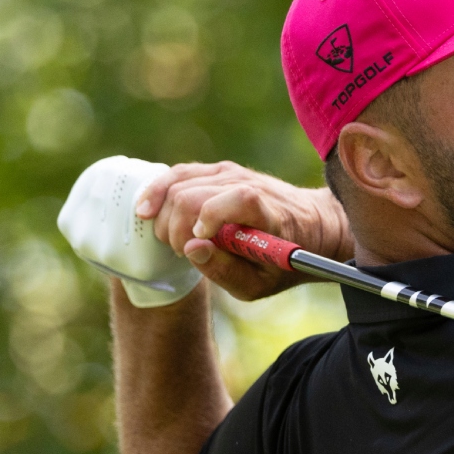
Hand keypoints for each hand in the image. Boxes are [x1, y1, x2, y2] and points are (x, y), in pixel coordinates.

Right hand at [134, 162, 353, 300]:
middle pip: (194, 195)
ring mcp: (230, 173)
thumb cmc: (280, 263)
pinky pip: (177, 174)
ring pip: (179, 185)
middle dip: (176, 228)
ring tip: (173, 240)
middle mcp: (248, 185)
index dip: (209, 218)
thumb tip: (192, 248)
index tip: (197, 244)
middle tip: (180, 252)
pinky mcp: (216, 170)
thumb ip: (226, 270)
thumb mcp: (260, 283)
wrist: (308, 227)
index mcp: (267, 213)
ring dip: (165, 217)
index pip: (237, 198)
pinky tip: (145, 210)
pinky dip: (157, 191)